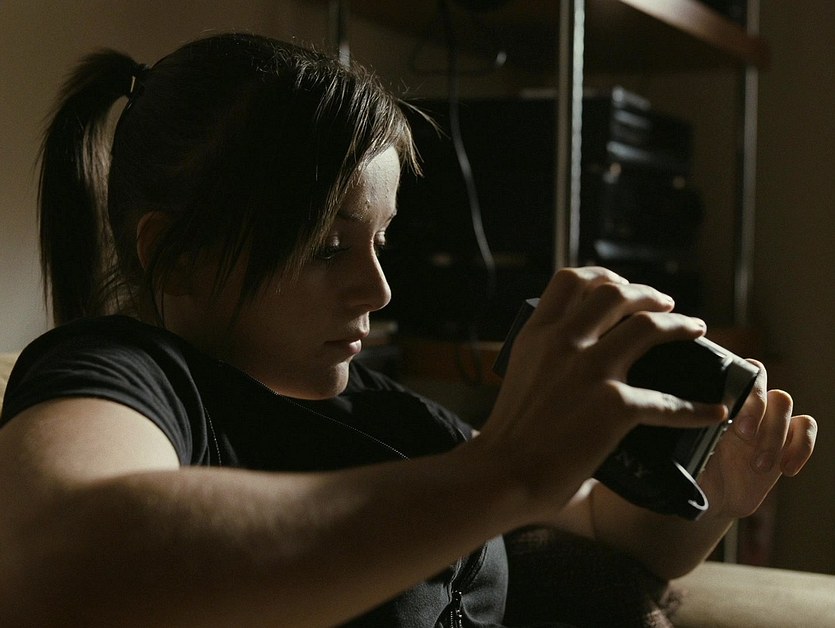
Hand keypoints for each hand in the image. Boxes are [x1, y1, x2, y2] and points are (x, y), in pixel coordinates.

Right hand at [479, 267, 727, 517]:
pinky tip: (714, 412)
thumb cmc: (509, 435)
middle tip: (665, 305)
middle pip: (615, 294)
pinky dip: (695, 408)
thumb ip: (546, 355)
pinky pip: (667, 400)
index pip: (572, 280)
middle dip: (647, 293)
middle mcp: (563, 343)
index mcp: (537, 334)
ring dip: (679, 325)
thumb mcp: (519, 373)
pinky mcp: (614, 406)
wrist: (502, 474)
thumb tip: (574, 354)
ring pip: (647, 326)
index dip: (603, 275)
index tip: (620, 283)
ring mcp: (590, 371)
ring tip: (695, 329)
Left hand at [697, 362, 816, 519]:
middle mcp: (743, 407)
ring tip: (758, 466)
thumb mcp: (684, 457)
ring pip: (784, 402)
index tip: (729, 419)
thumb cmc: (694, 475)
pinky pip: (806, 425)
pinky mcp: (787, 440)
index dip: (737, 391)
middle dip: (757, 408)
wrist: (713, 502)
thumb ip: (686, 439)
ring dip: (775, 434)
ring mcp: (766, 421)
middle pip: (761, 381)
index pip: (734, 374)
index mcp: (717, 404)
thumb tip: (685, 424)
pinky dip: (802, 445)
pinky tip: (787, 469)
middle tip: (745, 437)